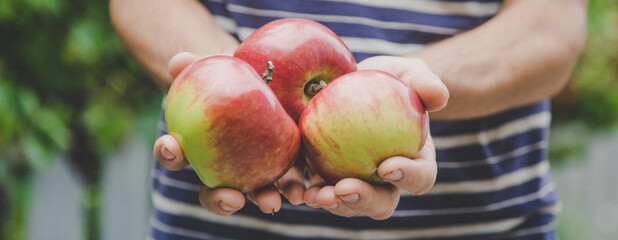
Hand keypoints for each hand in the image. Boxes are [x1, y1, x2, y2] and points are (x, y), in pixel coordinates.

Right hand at [154, 52, 297, 215]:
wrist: (267, 78)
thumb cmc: (232, 76)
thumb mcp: (215, 67)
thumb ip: (196, 64)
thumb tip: (178, 61)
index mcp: (196, 148)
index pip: (176, 156)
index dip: (169, 153)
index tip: (172, 145)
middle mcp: (223, 168)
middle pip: (215, 192)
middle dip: (220, 200)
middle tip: (230, 197)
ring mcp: (254, 172)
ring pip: (253, 194)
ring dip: (261, 199)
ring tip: (271, 203)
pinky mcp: (285, 167)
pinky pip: (288, 183)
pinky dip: (293, 189)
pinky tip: (302, 193)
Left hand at [303, 56, 447, 219]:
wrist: (353, 81)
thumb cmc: (389, 78)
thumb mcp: (409, 72)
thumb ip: (425, 81)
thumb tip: (438, 95)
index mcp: (412, 162)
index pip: (419, 177)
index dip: (408, 177)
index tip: (388, 165)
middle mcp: (382, 180)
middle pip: (379, 202)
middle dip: (363, 200)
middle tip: (344, 189)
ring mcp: (351, 180)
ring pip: (344, 203)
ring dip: (331, 203)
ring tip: (316, 194)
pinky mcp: (320, 173)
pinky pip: (311, 187)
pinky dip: (301, 190)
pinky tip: (291, 188)